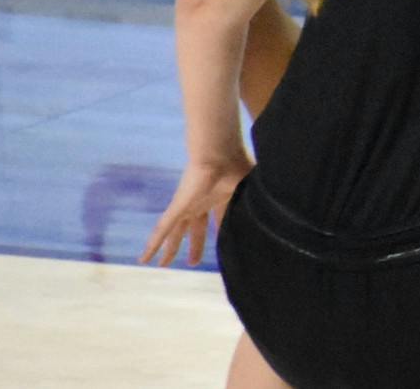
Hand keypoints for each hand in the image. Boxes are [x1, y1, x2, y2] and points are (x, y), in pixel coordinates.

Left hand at [139, 150, 251, 267]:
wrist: (221, 154)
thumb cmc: (238, 165)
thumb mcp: (252, 190)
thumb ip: (257, 205)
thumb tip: (275, 219)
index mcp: (222, 197)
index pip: (220, 219)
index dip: (220, 232)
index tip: (223, 243)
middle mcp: (202, 203)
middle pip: (196, 229)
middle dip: (195, 245)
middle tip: (193, 262)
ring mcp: (188, 206)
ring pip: (176, 232)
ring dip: (170, 249)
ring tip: (163, 265)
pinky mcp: (177, 207)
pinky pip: (162, 229)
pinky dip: (153, 244)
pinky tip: (144, 258)